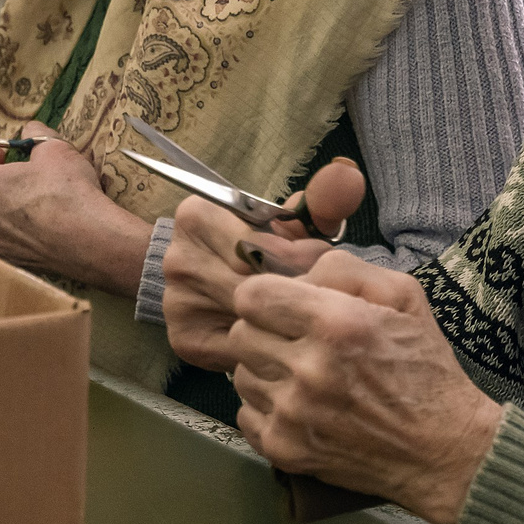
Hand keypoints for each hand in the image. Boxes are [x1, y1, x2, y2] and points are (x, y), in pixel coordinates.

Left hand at [0, 124, 152, 291]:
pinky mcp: (13, 262)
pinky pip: (8, 238)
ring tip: (40, 198)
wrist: (94, 242)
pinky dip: (20, 227)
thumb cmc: (69, 191)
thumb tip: (30, 130)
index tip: (0, 155)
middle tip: (24, 173)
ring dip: (8, 204)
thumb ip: (35, 133)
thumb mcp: (55, 147)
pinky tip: (48, 222)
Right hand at [160, 159, 369, 370]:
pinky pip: (238, 349)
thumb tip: (348, 174)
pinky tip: (279, 335)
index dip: (298, 257)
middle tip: (317, 292)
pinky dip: (266, 345)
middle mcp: (177, 258)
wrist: (212, 278)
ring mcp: (175, 302)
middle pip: (253, 283)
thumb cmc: (262, 244)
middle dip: (294, 289)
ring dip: (283, 319)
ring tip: (302, 312)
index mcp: (196, 215)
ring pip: (247, 318)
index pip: (259, 244)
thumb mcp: (291, 221)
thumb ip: (323, 199)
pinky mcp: (184, 340)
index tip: (319, 263)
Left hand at [214, 250, 505, 523]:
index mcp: (336, 324)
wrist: (443, 449)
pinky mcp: (285, 450)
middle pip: (240, 334)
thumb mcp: (402, 295)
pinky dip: (267, 408)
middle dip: (264, 331)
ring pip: (240, 375)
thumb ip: (342, 268)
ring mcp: (293, 415)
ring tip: (304, 376)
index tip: (285, 305)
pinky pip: (245, 415)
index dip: (266, 295)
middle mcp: (309, 370)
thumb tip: (292, 274)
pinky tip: (301, 406)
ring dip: (265, 371)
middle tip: (297, 341)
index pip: (250, 296)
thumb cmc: (423, 367)